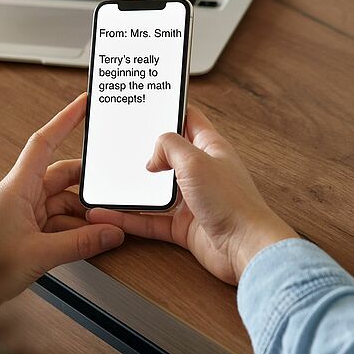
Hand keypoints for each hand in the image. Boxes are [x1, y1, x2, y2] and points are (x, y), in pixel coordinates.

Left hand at [0, 93, 123, 317]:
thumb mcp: (39, 254)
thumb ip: (80, 243)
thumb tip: (110, 232)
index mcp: (17, 187)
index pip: (44, 142)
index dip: (65, 119)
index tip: (83, 104)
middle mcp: (21, 195)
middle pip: (62, 176)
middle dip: (89, 183)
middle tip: (113, 187)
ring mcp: (24, 214)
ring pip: (64, 203)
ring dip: (85, 214)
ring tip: (107, 225)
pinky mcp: (27, 233)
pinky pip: (60, 223)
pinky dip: (78, 229)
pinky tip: (92, 239)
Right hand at [87, 105, 296, 284]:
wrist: (245, 249)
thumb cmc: (233, 204)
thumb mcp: (196, 160)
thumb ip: (169, 146)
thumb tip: (152, 156)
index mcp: (210, 148)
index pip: (189, 119)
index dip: (170, 109)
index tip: (148, 104)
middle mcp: (201, 172)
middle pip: (167, 156)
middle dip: (144, 151)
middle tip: (120, 143)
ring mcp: (192, 200)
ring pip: (155, 191)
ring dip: (133, 188)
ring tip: (108, 182)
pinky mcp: (183, 226)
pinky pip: (149, 220)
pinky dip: (129, 219)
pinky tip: (110, 215)